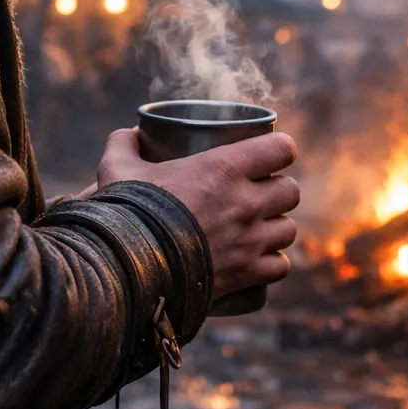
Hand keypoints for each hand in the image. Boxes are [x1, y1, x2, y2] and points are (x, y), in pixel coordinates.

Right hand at [96, 129, 299, 300]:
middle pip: (290, 190)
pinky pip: (280, 266)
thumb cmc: (126, 214)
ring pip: (288, 229)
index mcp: (224, 168)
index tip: (267, 155)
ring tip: (258, 228)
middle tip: (257, 194)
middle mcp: (245, 203)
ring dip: (275, 227)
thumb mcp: (117, 170)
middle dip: (277, 190)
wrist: (127, 269)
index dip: (278, 150)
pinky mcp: (246, 274)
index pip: (281, 149)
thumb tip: (128, 134)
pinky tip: (258, 260)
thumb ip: (122, 145)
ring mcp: (249, 241)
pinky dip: (272, 263)